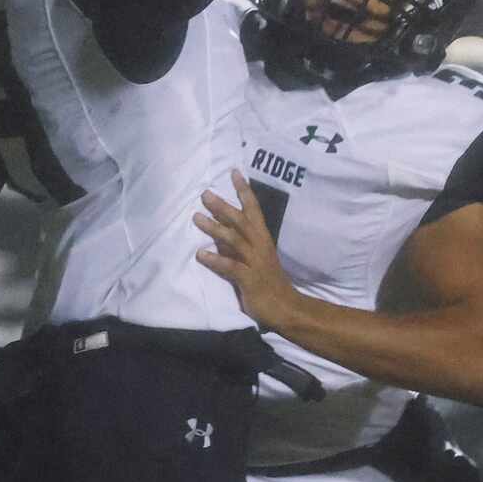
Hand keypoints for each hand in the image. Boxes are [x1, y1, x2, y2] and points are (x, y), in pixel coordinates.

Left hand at [196, 170, 301, 329]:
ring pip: (234, 240)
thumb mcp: (254, 261)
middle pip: (241, 221)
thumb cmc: (269, 284)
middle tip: (205, 194)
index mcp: (263, 240)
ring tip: (196, 218)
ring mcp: (255, 263)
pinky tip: (200, 255)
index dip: (244, 191)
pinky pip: (231, 267)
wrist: (286, 308)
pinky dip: (215, 260)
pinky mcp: (250, 280)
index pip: (254, 210)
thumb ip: (237, 247)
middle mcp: (260, 247)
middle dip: (223, 206)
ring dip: (214, 228)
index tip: (234, 173)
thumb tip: (219, 235)